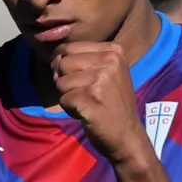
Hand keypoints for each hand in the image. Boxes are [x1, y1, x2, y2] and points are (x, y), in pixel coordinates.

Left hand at [52, 42, 149, 164]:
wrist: (127, 135)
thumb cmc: (113, 104)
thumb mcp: (108, 73)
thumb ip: (83, 60)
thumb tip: (54, 58)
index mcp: (113, 51)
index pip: (70, 47)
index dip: (64, 63)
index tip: (77, 78)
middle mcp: (109, 61)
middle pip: (63, 63)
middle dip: (65, 81)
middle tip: (84, 94)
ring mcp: (101, 79)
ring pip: (61, 82)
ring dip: (68, 96)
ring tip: (87, 103)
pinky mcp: (91, 98)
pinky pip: (63, 99)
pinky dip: (70, 109)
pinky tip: (86, 113)